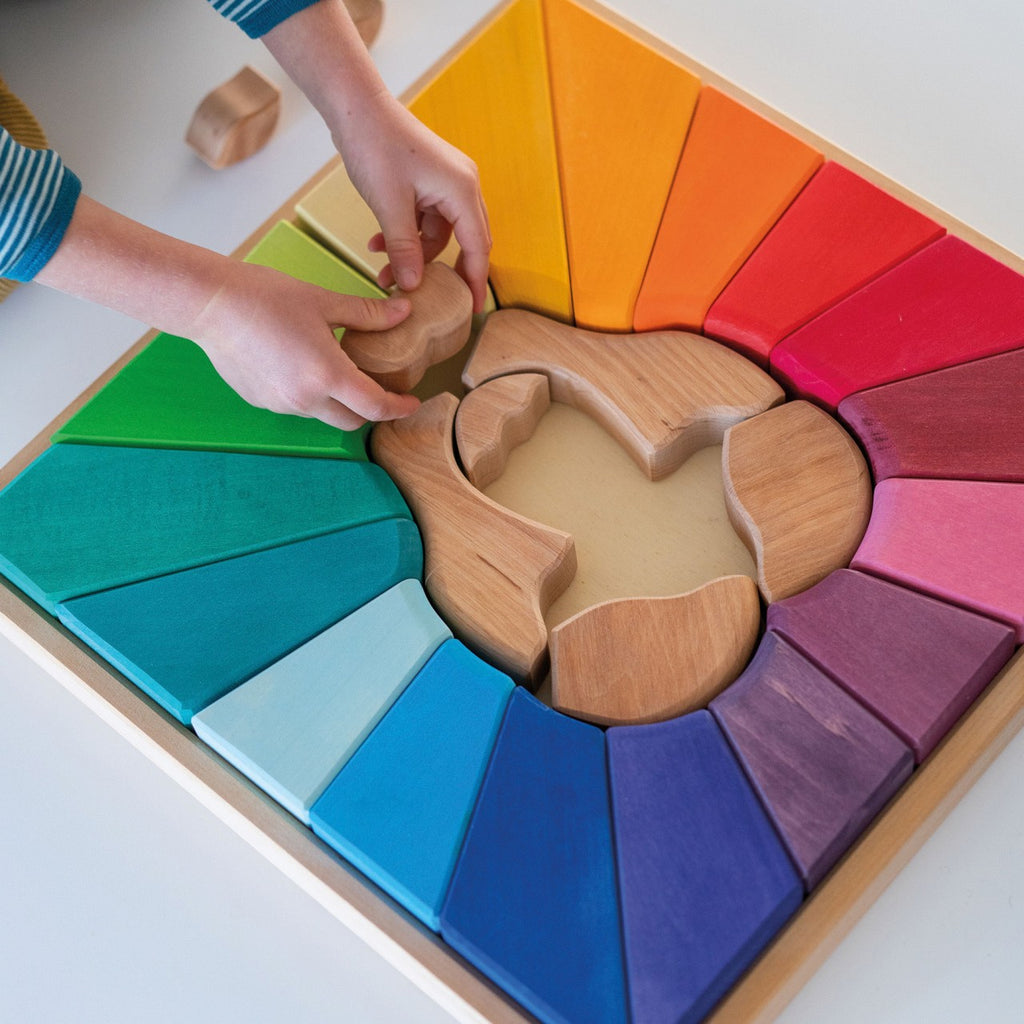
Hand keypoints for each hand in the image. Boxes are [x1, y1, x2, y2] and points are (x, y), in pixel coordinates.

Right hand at [189, 259, 419, 430]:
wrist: (210, 304)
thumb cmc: (266, 297)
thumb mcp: (324, 302)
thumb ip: (368, 315)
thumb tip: (403, 313)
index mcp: (327, 375)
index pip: (375, 407)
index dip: (398, 408)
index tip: (411, 402)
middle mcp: (305, 399)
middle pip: (352, 422)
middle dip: (371, 411)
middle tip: (380, 388)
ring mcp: (281, 405)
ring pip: (323, 415)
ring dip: (338, 402)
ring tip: (338, 369)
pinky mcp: (261, 402)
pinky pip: (297, 407)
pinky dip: (310, 395)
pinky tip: (303, 366)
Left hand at [262, 0, 491, 311]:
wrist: (356, 108)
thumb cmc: (376, 147)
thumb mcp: (389, 206)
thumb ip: (404, 249)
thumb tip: (413, 286)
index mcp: (462, 191)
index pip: (478, 247)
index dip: (476, 281)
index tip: (473, 310)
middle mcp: (462, 186)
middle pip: (467, 241)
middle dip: (445, 272)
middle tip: (437, 302)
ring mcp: (446, 183)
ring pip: (441, 234)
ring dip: (415, 255)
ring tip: (384, 272)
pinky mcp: (429, 182)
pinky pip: (425, 220)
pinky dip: (406, 236)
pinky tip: (377, 244)